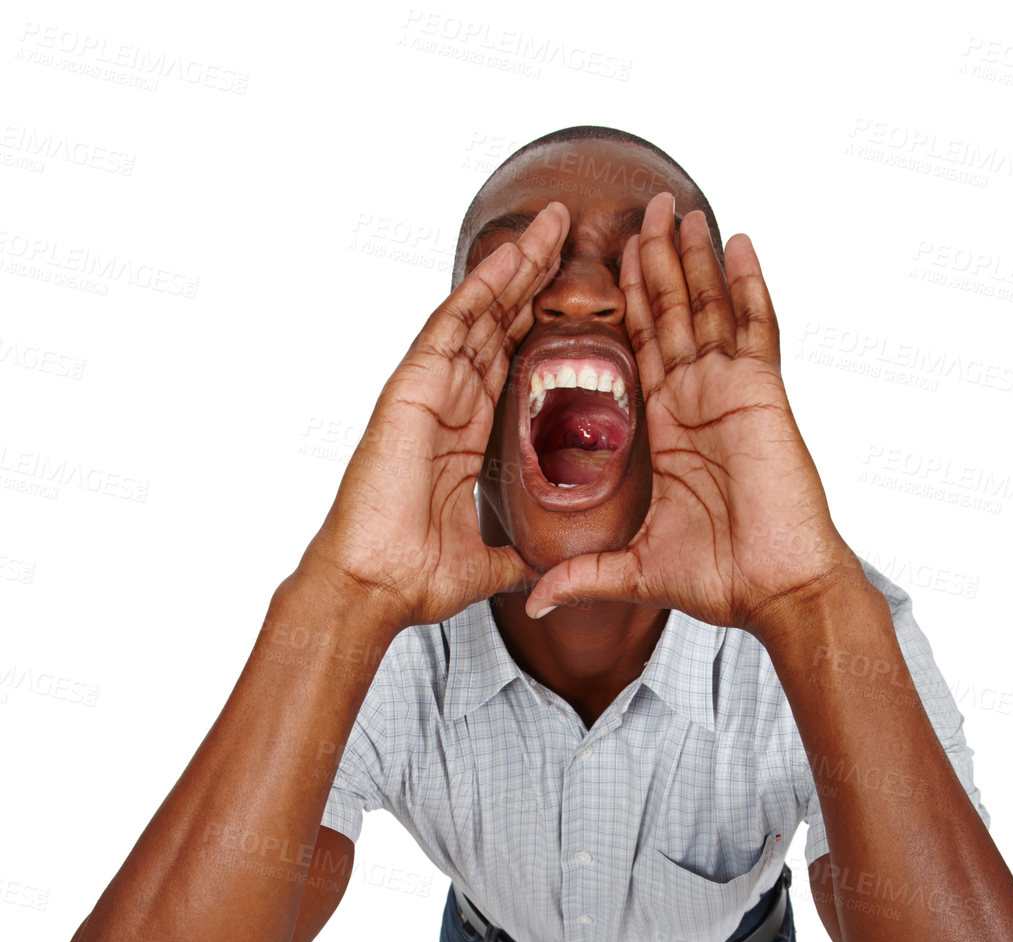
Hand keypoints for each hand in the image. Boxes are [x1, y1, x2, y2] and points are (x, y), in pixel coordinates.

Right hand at [303, 203, 569, 629]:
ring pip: (479, 313)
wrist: (375, 587)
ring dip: (516, 266)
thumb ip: (515, 555)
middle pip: (498, 324)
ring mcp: (430, 392)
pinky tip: (512, 255)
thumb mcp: (488, 563)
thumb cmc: (415, 577)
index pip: (509, 363)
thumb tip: (543, 571)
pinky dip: (482, 288)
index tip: (576, 294)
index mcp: (467, 436)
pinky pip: (451, 326)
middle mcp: (449, 404)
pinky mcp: (411, 389)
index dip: (539, 324)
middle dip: (533, 277)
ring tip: (552, 223)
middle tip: (568, 229)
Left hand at [524, 193, 855, 632]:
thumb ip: (586, 574)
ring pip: (709, 309)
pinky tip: (736, 241)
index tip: (603, 266)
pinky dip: (747, 284)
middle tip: (642, 209)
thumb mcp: (636, 571)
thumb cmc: (722, 582)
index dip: (625, 309)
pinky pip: (756, 327)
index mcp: (670, 430)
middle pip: (672, 315)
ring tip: (678, 208)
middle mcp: (698, 402)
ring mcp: (732, 393)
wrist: (776, 592)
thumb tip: (537, 601)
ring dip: (693, 258)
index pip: (641, 352)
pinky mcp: (762, 395)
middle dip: (656, 263)